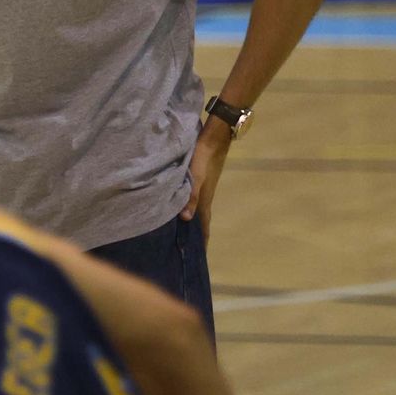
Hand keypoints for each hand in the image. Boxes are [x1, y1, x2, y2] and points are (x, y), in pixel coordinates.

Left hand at [180, 117, 231, 246]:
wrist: (214, 136)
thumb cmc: (204, 156)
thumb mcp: (195, 176)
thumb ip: (190, 196)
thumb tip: (185, 219)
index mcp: (205, 199)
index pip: (204, 226)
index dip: (202, 241)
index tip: (199, 258)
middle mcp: (206, 196)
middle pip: (200, 220)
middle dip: (195, 235)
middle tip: (187, 249)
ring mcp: (204, 187)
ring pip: (197, 209)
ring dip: (192, 221)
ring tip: (181, 231)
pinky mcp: (201, 178)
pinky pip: (194, 199)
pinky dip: (189, 207)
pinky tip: (181, 205)